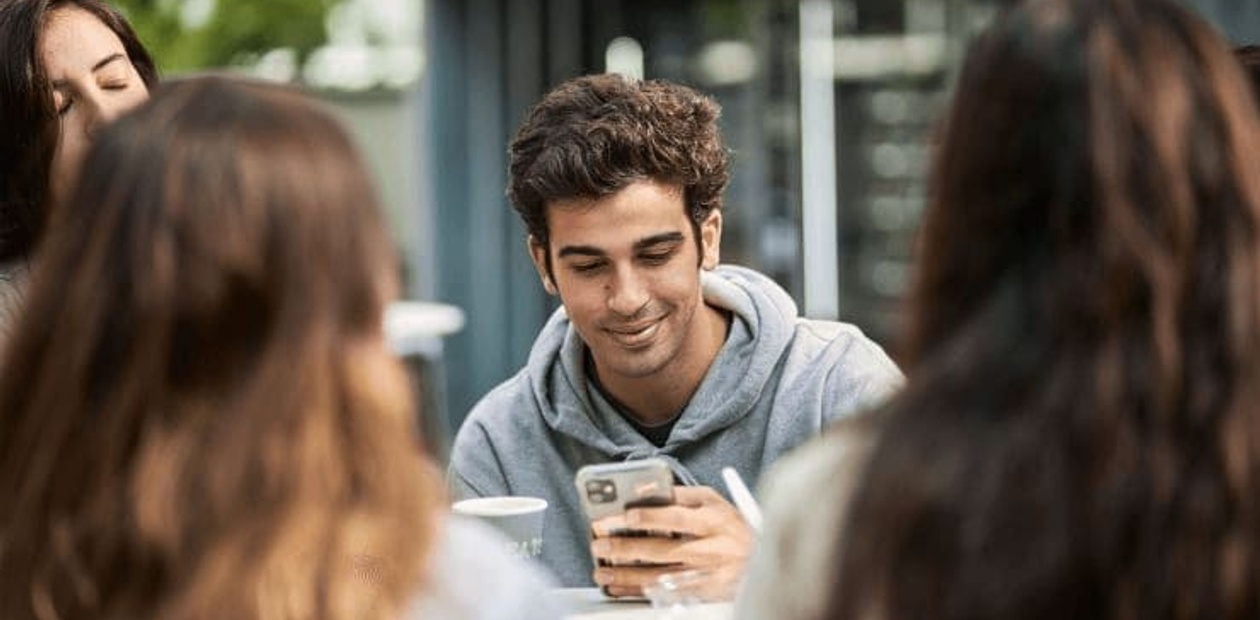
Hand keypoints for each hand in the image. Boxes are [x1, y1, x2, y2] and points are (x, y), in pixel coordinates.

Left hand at [589, 485, 752, 598]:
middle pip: (663, 549)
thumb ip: (681, 494)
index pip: (677, 517)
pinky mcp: (706, 595)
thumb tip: (644, 489)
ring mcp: (708, 575)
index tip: (624, 517)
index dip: (649, 517)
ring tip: (602, 571)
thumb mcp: (715, 502)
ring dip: (627, 575)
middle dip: (626, 547)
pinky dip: (640, 592)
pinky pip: (667, 594)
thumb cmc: (733, 527)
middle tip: (600, 544)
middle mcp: (712, 548)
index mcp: (715, 519)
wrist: (764, 559)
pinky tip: (620, 588)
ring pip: (661, 576)